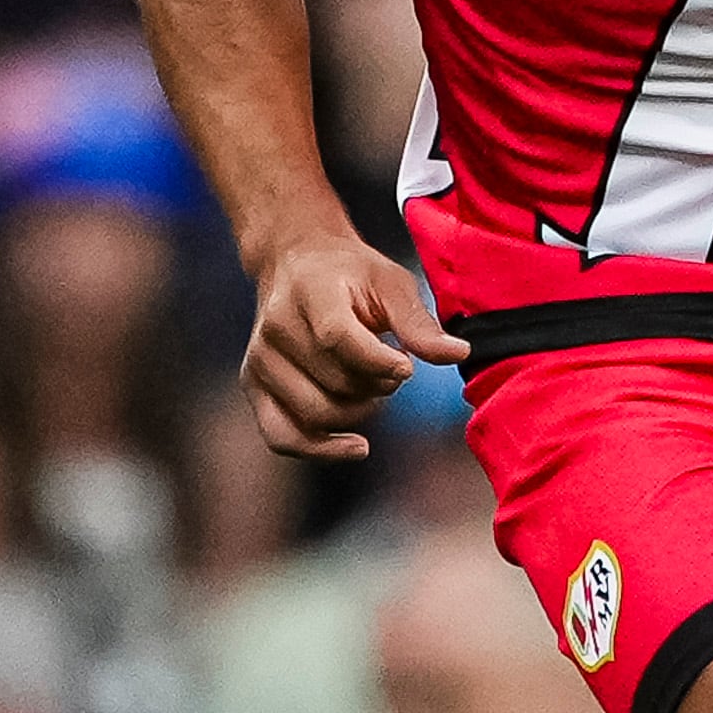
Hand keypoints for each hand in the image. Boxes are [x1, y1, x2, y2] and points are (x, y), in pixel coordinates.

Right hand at [241, 231, 463, 460]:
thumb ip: (419, 322)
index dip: (379, 363)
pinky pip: (282, 436)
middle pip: (334, 383)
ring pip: (316, 414)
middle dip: (377, 387)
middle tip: (392, 369)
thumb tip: (459, 354)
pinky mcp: (254, 386)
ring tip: (372, 386)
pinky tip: (355, 446)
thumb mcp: (391, 283)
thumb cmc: (350, 273)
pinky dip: (321, 450)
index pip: (338, 339)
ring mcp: (260, 361)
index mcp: (310, 292)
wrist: (295, 263)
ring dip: (358, 412)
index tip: (406, 366)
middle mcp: (276, 328)